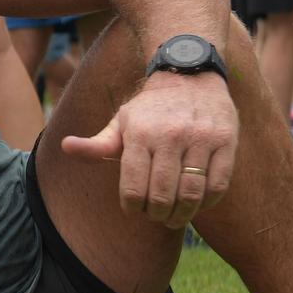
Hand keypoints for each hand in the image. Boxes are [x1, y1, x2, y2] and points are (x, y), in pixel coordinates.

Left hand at [62, 71, 237, 228]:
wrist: (191, 75)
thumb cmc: (150, 108)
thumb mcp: (121, 121)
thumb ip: (97, 143)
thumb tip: (65, 147)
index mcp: (140, 133)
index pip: (134, 186)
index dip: (133, 207)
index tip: (134, 209)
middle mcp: (170, 135)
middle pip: (163, 194)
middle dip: (157, 214)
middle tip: (156, 216)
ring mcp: (201, 138)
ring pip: (192, 193)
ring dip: (183, 214)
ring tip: (175, 217)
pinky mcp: (226, 141)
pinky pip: (218, 184)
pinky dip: (207, 202)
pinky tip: (198, 204)